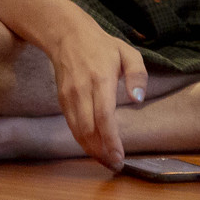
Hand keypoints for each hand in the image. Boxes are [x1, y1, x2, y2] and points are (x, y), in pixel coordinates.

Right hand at [38, 7, 148, 171]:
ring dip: (91, 150)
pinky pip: (72, 126)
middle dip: (102, 152)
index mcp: (101, 79)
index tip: (120, 157)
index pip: (104, 117)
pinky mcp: (62, 100)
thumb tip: (138, 100)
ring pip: (77, 132)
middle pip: (88, 130)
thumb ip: (138, 75)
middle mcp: (82, 91)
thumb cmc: (102, 45)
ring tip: (107, 162)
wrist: (67, 35)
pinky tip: (94, 148)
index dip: (111, 140)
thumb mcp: (128, 52)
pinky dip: (82, 141)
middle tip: (115, 165)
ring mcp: (69, 97)